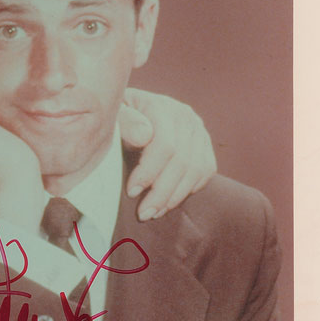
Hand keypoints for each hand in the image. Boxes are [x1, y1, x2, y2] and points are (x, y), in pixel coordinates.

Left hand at [118, 88, 216, 220]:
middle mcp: (185, 117)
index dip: (149, 173)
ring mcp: (198, 131)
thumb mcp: (113, 116)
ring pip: (196, 170)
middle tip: (143, 213)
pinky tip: (169, 201)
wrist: (131, 113)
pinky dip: (189, 190)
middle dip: (161, 193)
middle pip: (182, 162)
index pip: (165, 146)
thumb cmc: (117, 120)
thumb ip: (125, 122)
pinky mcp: (204, 144)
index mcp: (161, 107)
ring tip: (154, 212)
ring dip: (175, 197)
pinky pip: (206, 171)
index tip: (131, 192)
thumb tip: (144, 136)